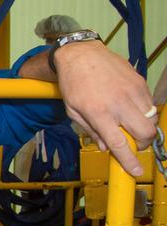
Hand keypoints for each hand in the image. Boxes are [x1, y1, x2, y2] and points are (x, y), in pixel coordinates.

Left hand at [52, 41, 154, 175]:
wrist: (81, 54)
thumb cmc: (74, 83)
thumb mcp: (74, 111)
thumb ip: (92, 131)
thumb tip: (107, 149)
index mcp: (99, 112)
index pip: (120, 143)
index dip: (129, 160)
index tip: (136, 171)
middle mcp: (119, 102)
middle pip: (145, 133)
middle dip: (142, 144)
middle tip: (133, 144)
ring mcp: (132, 91)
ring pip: (151, 120)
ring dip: (144, 128)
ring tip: (130, 125)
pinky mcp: (140, 82)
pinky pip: (150, 104)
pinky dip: (144, 113)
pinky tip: (130, 109)